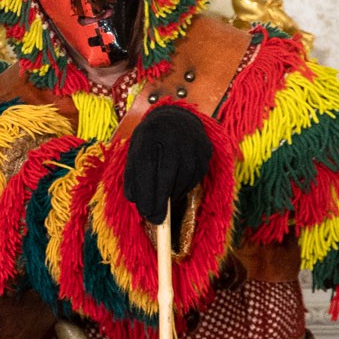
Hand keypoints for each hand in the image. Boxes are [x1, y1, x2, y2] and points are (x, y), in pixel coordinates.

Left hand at [122, 102, 212, 230]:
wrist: (176, 118)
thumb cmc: (151, 140)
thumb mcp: (136, 152)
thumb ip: (132, 176)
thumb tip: (135, 201)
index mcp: (150, 135)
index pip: (147, 167)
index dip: (146, 192)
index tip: (145, 211)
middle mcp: (173, 136)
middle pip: (167, 174)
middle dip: (160, 200)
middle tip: (156, 219)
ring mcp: (192, 142)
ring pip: (183, 177)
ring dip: (172, 196)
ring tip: (164, 204)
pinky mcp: (205, 150)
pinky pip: (196, 176)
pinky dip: (184, 188)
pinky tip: (176, 192)